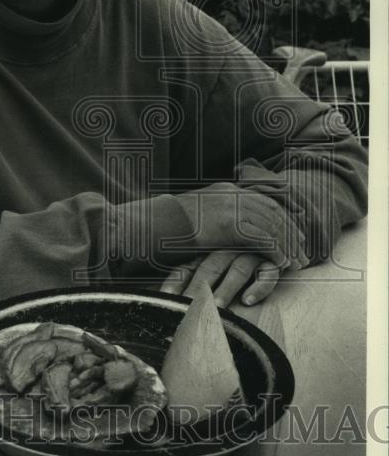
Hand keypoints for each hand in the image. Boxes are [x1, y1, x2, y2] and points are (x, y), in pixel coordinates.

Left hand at [159, 250, 293, 307]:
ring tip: (217, 308)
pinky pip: (267, 274)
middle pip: (211, 268)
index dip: (177, 282)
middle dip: (199, 288)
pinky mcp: (275, 263)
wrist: (278, 248)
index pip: (189, 266)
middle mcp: (229, 251)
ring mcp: (252, 255)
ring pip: (238, 270)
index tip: (166, 299)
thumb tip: (167, 300)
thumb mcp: (213, 272)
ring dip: (227, 289)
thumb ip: (192, 281)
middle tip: (190, 308)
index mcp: (208, 253)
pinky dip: (258, 287)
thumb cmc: (238, 266)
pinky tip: (248, 301)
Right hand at [174, 182, 308, 269]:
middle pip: (273, 213)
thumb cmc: (169, 225)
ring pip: (272, 226)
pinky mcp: (229, 226)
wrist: (152, 224)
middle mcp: (233, 196)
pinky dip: (276, 252)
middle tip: (303, 252)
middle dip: (292, 233)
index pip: (265, 202)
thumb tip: (225, 228)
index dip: (284, 219)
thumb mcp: (198, 214)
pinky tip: (282, 264)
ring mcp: (231, 209)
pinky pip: (262, 239)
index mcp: (227, 191)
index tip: (296, 234)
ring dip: (288, 245)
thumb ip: (216, 216)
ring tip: (297, 263)